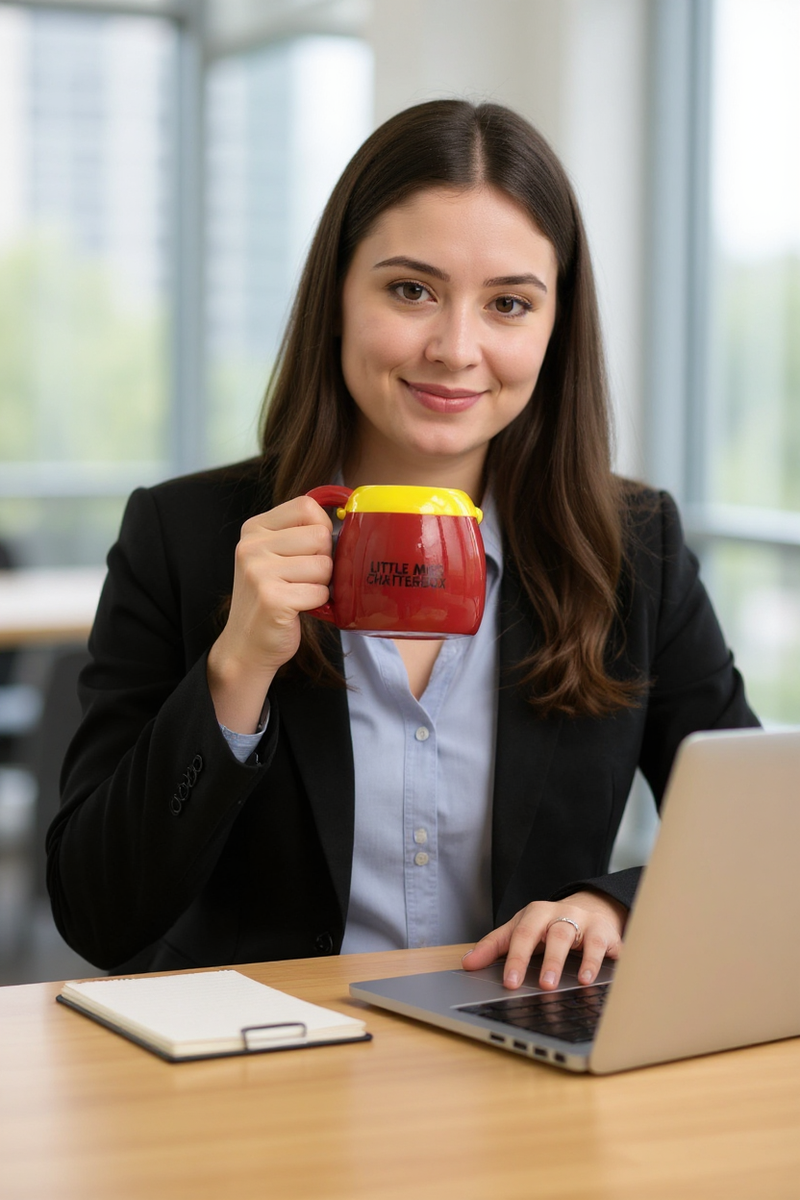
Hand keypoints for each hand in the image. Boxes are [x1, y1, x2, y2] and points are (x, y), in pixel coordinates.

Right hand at [207, 496, 332, 731]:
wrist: (246, 645)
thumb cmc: (270, 597)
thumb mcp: (274, 555)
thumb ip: (299, 533)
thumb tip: (346, 519)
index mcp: (254, 528)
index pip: (306, 506)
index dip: (321, 527)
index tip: (312, 549)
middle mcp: (251, 546)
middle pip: (320, 536)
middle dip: (323, 560)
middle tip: (303, 578)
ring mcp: (258, 572)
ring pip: (324, 565)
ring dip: (320, 584)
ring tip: (298, 593)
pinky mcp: (272, 599)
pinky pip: (319, 592)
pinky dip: (317, 604)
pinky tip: (298, 608)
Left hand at [462, 890, 626, 989]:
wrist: (589, 908)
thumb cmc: (547, 925)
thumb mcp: (519, 930)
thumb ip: (494, 946)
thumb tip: (468, 963)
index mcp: (535, 914)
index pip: (523, 935)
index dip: (516, 959)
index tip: (510, 983)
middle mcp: (560, 914)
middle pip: (554, 934)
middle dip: (550, 960)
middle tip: (544, 986)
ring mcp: (585, 922)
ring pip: (583, 939)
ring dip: (581, 961)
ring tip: (577, 983)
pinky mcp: (606, 933)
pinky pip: (604, 945)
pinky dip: (599, 962)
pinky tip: (593, 979)